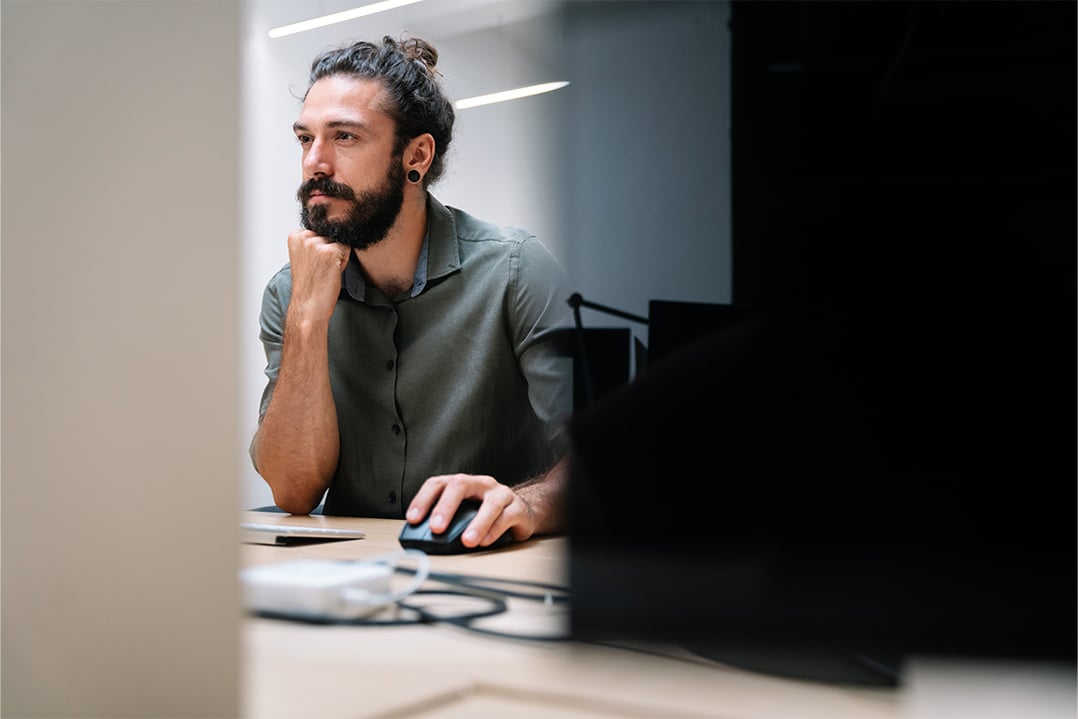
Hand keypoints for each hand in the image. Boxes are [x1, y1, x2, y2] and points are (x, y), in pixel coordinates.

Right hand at [286, 228, 350, 322]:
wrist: (308, 306)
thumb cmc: (309, 285)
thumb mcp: (305, 257)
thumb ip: (312, 241)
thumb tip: (332, 226)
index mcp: (295, 235)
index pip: (320, 232)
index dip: (320, 249)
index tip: (313, 264)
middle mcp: (304, 236)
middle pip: (330, 235)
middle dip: (329, 252)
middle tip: (319, 270)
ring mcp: (316, 243)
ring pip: (339, 242)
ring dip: (337, 257)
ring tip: (325, 271)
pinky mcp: (330, 251)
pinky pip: (347, 249)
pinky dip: (343, 262)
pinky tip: (331, 272)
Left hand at [406, 474, 537, 548]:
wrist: (521, 512)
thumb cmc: (485, 513)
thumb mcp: (463, 513)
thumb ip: (445, 521)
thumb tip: (421, 539)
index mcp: (462, 484)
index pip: (438, 484)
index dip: (423, 500)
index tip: (413, 519)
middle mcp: (480, 484)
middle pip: (460, 485)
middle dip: (446, 507)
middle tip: (436, 528)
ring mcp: (500, 494)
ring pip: (490, 504)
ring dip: (477, 523)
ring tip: (467, 541)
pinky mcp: (517, 508)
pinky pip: (506, 517)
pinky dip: (494, 531)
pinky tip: (484, 542)